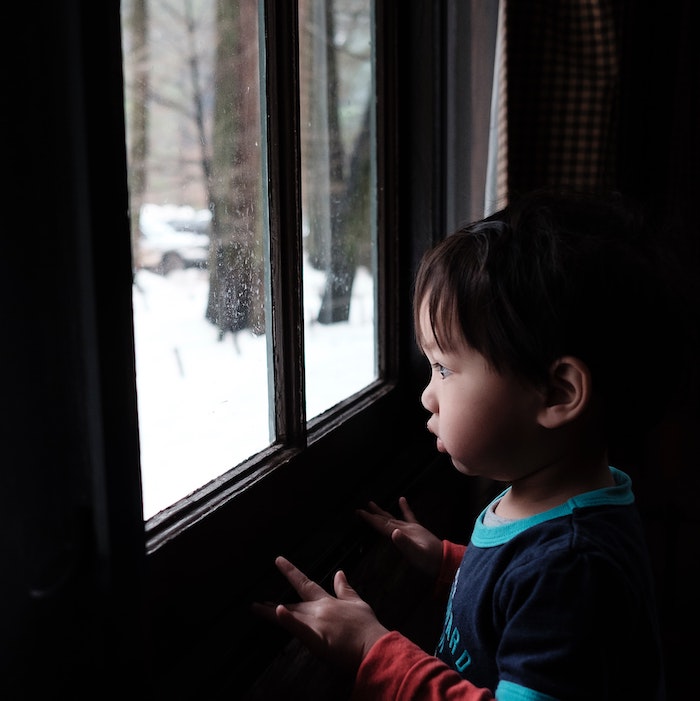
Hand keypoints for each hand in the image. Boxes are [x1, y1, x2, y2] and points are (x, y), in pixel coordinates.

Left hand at [252, 556, 388, 672]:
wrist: (374, 645)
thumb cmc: (366, 627)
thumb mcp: (357, 602)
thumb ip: (345, 588)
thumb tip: (339, 572)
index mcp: (328, 601)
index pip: (305, 583)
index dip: (291, 572)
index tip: (278, 561)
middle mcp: (319, 609)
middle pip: (292, 604)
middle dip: (273, 603)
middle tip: (256, 601)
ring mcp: (316, 624)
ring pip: (290, 616)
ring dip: (271, 613)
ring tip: (256, 608)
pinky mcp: (317, 639)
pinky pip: (300, 629)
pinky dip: (288, 621)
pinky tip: (278, 612)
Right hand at [357, 497, 442, 578]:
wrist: (446, 560)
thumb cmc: (430, 560)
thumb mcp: (416, 554)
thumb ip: (405, 544)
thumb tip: (393, 532)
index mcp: (404, 533)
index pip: (384, 525)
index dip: (371, 519)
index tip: (360, 512)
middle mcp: (406, 528)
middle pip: (386, 520)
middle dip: (373, 515)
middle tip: (361, 509)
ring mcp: (412, 528)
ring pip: (393, 518)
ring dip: (382, 512)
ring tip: (372, 504)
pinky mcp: (418, 530)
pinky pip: (409, 516)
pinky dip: (405, 508)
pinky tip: (402, 500)